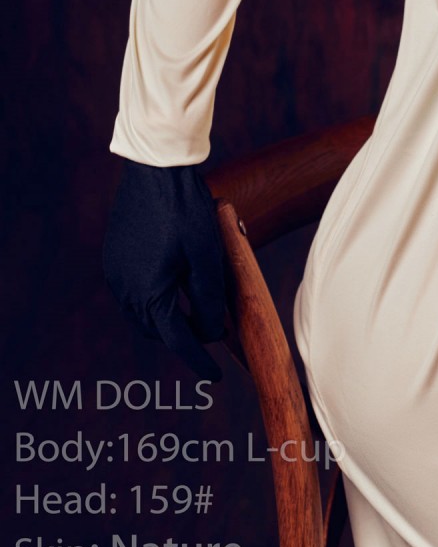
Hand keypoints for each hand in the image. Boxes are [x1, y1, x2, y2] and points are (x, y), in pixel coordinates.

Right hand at [103, 160, 226, 381]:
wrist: (155, 170)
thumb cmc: (186, 212)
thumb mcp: (207, 258)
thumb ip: (210, 300)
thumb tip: (213, 333)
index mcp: (149, 295)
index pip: (178, 341)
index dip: (198, 361)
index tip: (214, 376)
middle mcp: (125, 290)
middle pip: (157, 331)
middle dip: (182, 338)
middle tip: (210, 335)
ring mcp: (115, 274)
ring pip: (142, 315)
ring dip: (166, 320)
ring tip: (193, 314)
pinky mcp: (114, 258)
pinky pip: (133, 292)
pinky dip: (153, 300)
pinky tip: (172, 287)